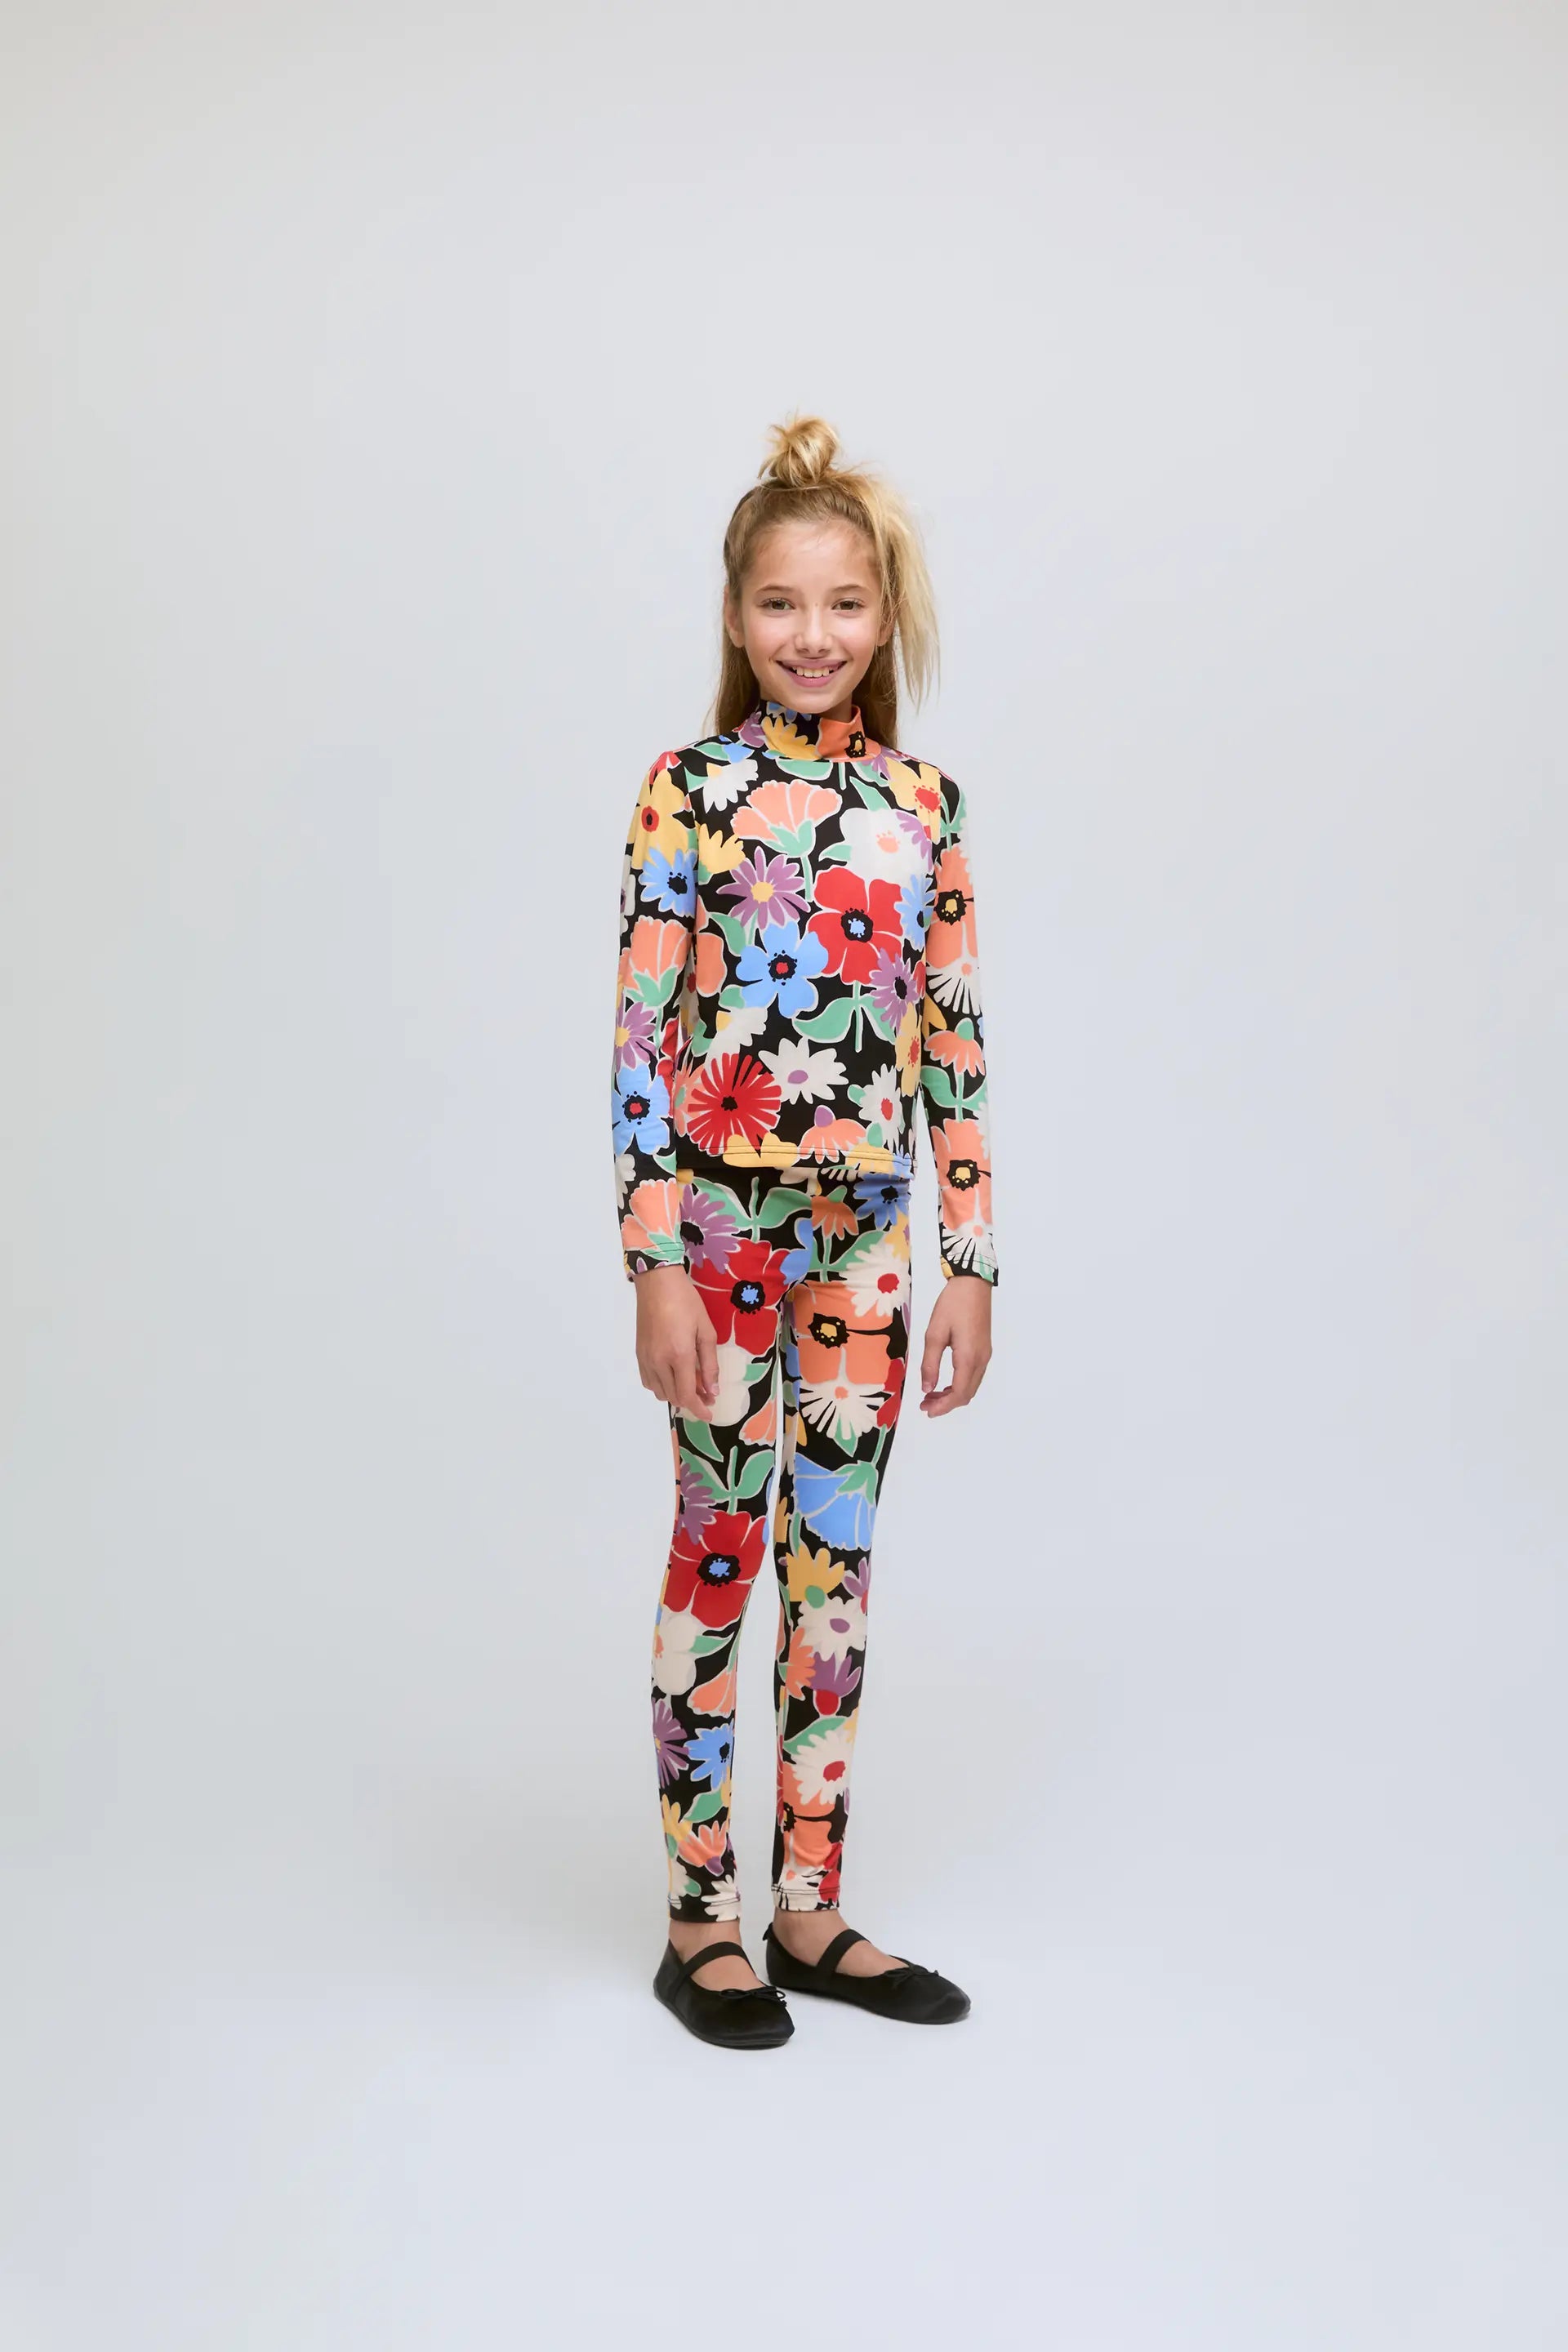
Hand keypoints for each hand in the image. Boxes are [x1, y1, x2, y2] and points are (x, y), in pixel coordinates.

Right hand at [634, 1265, 719, 1419]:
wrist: (657, 1284)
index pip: (687, 1395)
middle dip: (692, 1402)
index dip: (699, 1409)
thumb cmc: (686, 1302)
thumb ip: (709, 1364)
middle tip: (707, 1394)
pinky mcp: (639, 1354)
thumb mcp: (706, 1331)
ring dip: (676, 1395)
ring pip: (660, 1392)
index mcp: (679, 1355)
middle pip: (673, 1397)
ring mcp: (646, 1359)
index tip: (709, 1414)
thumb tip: (712, 1390)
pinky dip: (662, 1386)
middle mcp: (659, 1362)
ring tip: (691, 1384)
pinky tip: (673, 1376)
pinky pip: (649, 1381)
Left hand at [919, 1274, 992, 1415]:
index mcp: (968, 1357)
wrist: (973, 1284)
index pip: (958, 1394)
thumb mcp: (934, 1333)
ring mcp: (985, 1355)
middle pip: (967, 1394)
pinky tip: (945, 1381)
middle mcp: (981, 1360)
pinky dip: (960, 1384)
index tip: (926, 1410)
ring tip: (931, 1394)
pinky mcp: (984, 1349)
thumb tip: (927, 1388)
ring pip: (971, 1386)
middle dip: (946, 1404)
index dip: (942, 1407)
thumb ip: (930, 1364)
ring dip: (953, 1395)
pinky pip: (974, 1375)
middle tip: (925, 1404)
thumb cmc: (952, 1305)